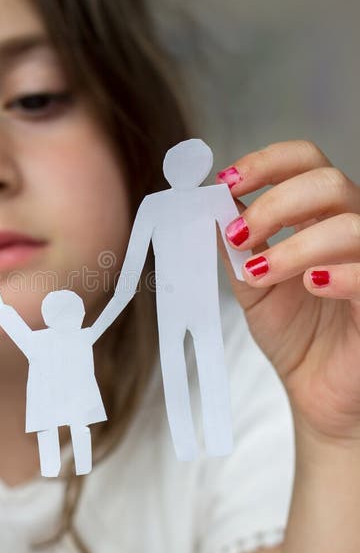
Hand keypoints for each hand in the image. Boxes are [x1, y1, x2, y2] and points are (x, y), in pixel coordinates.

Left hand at [217, 140, 359, 443]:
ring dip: (295, 245)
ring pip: (349, 225)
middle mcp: (352, 230)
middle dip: (275, 203)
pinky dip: (338, 274)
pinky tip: (311, 285)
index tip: (226, 183)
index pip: (306, 161)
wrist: (317, 392)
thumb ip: (236, 245)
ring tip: (259, 273)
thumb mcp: (253, 283)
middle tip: (238, 236)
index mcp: (320, 217)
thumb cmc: (296, 334)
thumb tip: (206, 204)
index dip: (267, 162)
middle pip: (328, 182)